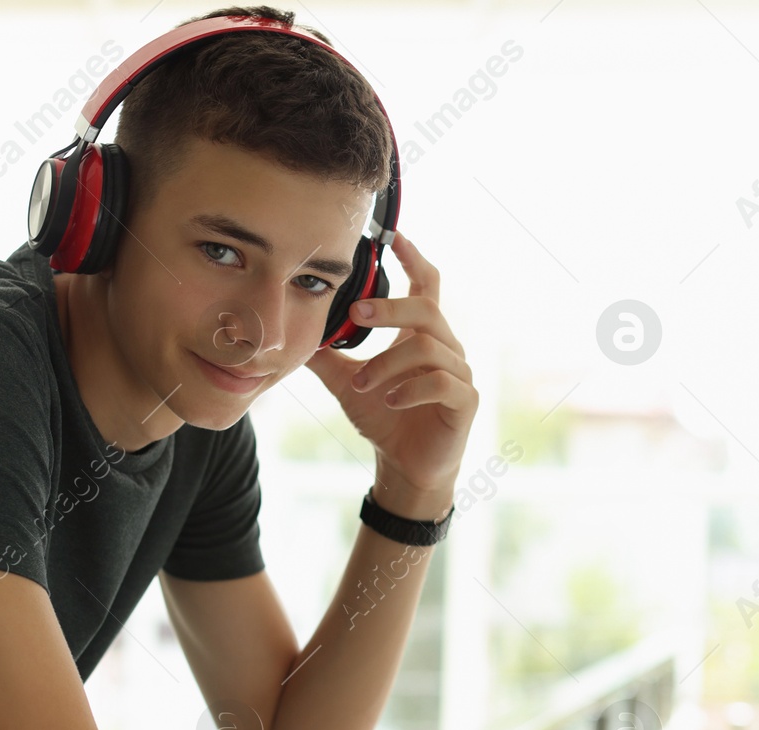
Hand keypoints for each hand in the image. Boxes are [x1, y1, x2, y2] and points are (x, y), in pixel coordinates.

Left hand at [305, 232, 476, 510]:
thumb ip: (326, 355)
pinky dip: (411, 389)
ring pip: (428, 349)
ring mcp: (459, 374)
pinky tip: (390, 401)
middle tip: (357, 314)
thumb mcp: (346, 382)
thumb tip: (293, 329)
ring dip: (388, 364)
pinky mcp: (464, 401)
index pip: (426, 285)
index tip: (394, 235)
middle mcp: (445, 347)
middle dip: (390, 308)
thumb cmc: (383, 419)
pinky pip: (442, 383)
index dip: (413, 258)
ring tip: (361, 384)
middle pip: (427, 309)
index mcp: (421, 335)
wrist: (403, 466)